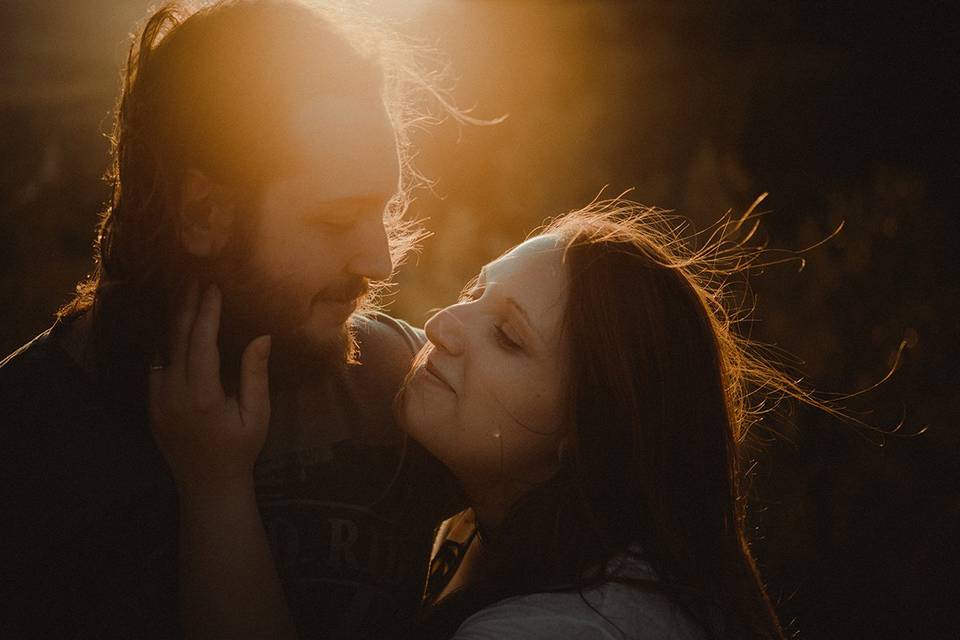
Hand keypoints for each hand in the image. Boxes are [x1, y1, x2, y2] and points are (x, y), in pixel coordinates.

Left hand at [149, 281, 271, 491]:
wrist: (208, 485)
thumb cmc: (241, 449)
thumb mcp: (257, 414)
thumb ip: (254, 374)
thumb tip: (261, 336)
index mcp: (202, 396)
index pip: (201, 342)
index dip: (207, 312)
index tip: (213, 287)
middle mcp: (174, 394)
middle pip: (176, 340)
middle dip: (186, 307)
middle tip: (194, 279)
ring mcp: (158, 401)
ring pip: (163, 351)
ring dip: (174, 322)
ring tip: (184, 296)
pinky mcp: (151, 406)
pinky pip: (155, 367)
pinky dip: (165, 345)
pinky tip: (173, 330)